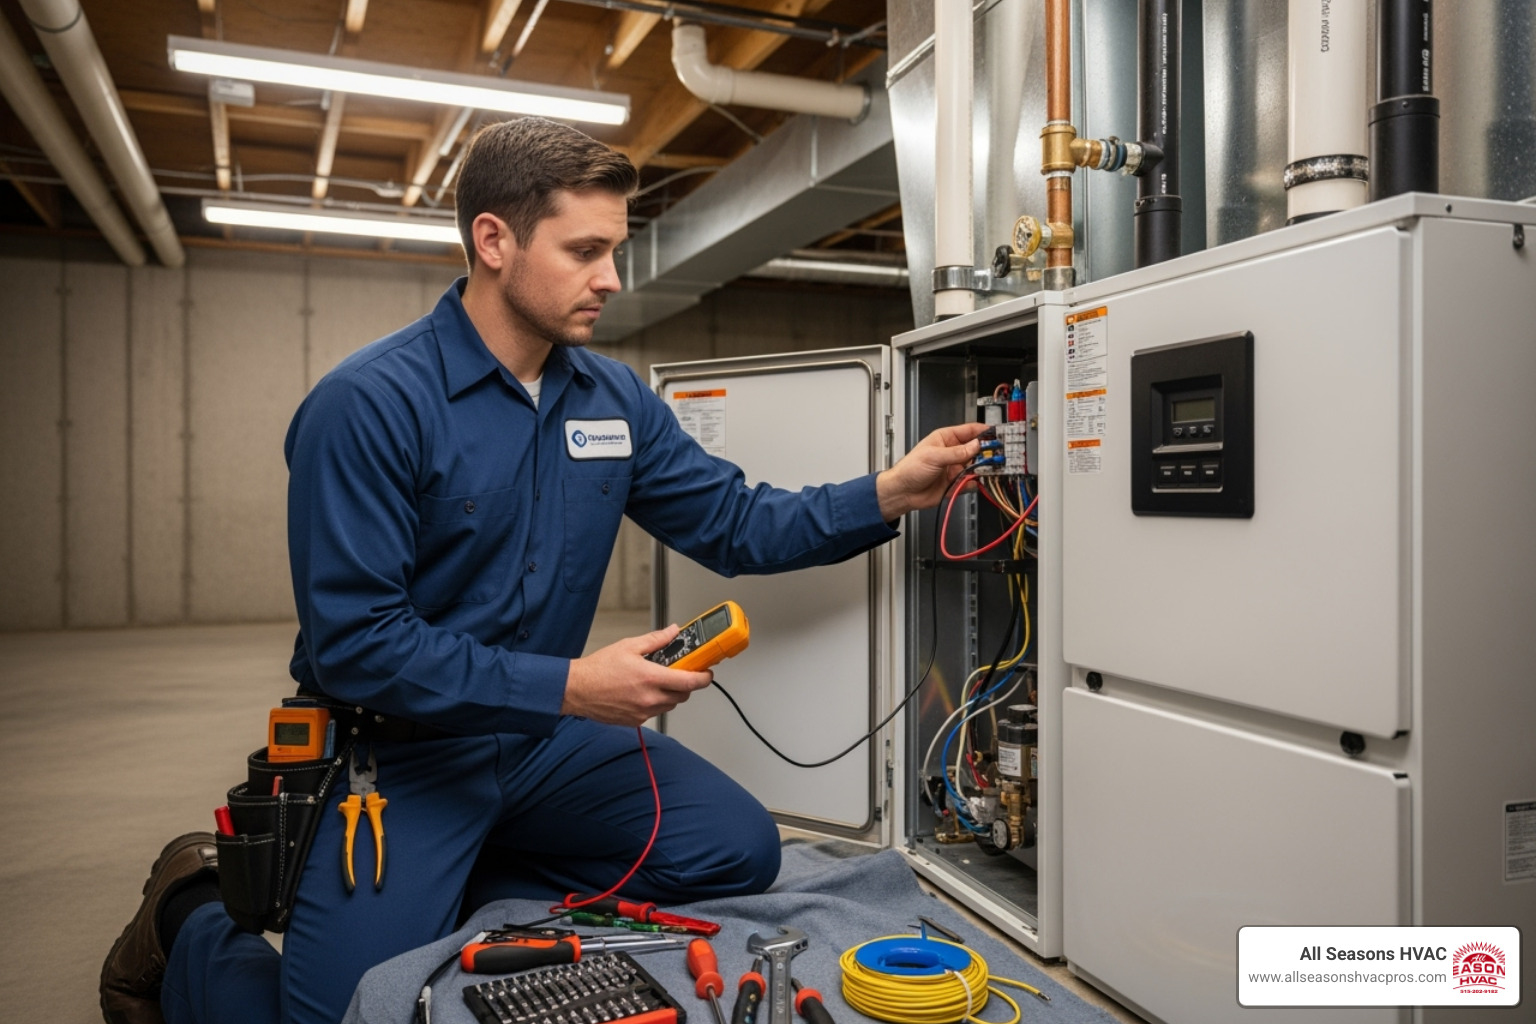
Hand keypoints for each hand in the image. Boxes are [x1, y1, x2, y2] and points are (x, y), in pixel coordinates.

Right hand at [562, 624, 713, 725]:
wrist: (577, 690)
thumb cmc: (598, 669)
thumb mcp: (629, 646)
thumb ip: (656, 640)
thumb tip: (672, 632)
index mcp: (650, 678)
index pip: (689, 682)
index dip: (703, 679)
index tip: (707, 674)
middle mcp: (649, 698)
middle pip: (682, 695)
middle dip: (685, 684)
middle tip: (678, 673)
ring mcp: (642, 712)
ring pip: (669, 705)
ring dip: (670, 694)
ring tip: (656, 681)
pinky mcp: (635, 721)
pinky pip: (654, 712)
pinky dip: (655, 703)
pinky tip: (642, 692)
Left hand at [875, 421, 989, 520]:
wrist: (903, 492)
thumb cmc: (910, 469)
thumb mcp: (934, 456)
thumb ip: (957, 452)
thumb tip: (976, 446)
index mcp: (946, 439)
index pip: (969, 431)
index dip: (984, 431)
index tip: (996, 434)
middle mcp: (953, 452)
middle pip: (976, 449)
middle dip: (987, 452)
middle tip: (996, 455)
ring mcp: (955, 467)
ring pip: (976, 466)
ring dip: (983, 468)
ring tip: (988, 469)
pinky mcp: (956, 483)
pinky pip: (972, 482)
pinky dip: (976, 483)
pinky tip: (975, 482)